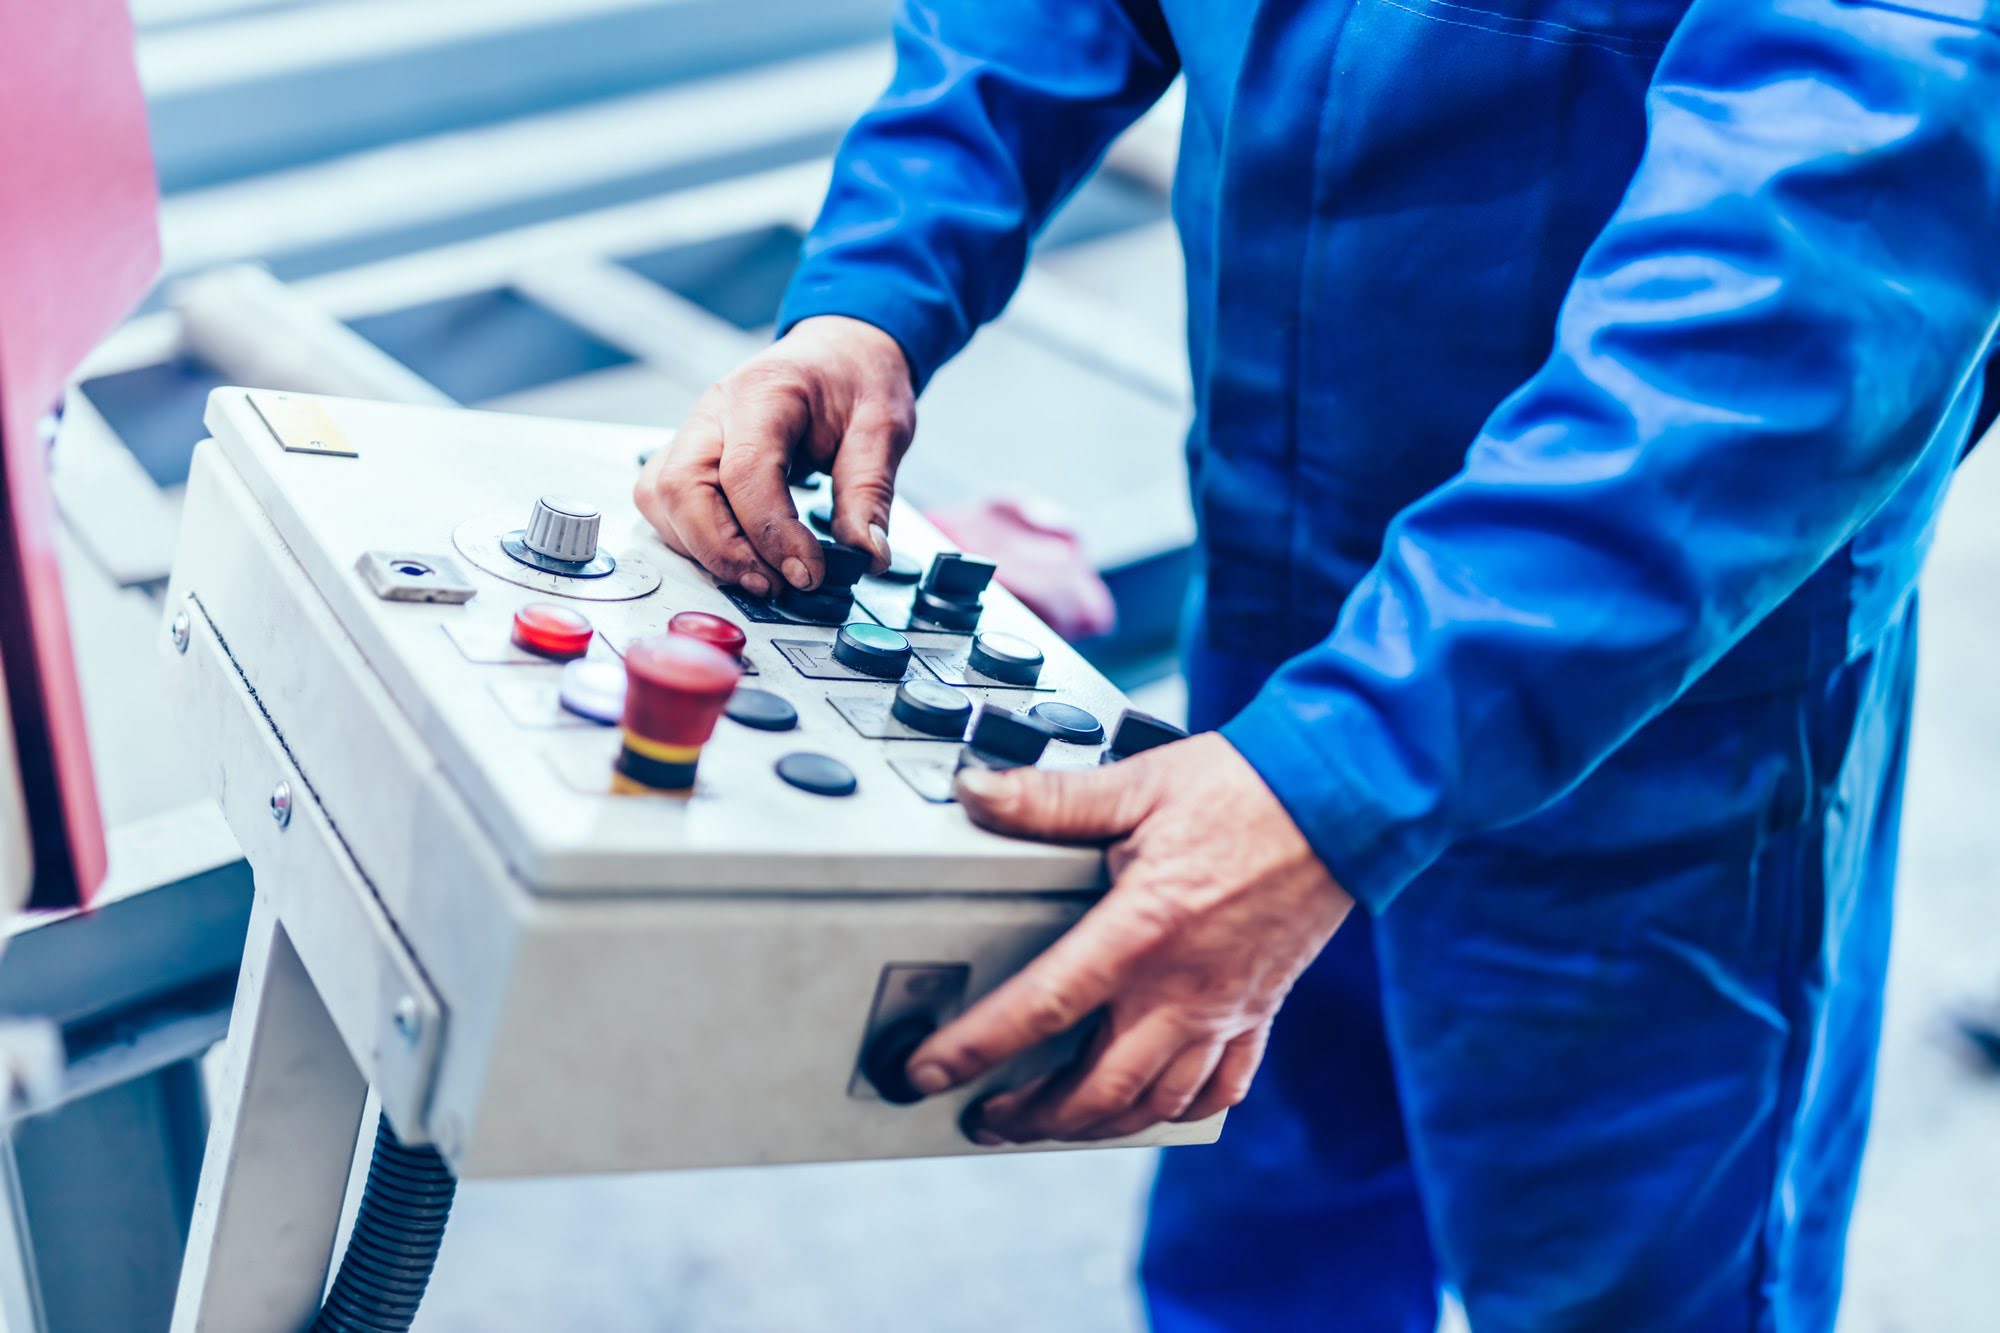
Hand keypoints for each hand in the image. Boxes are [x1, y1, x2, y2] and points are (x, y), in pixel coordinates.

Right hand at [635, 315, 914, 594]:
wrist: (838, 353)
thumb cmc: (854, 379)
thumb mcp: (883, 427)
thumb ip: (870, 492)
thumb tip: (866, 555)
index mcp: (763, 391)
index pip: (745, 471)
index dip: (771, 533)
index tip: (808, 573)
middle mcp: (713, 410)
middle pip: (680, 488)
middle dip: (723, 551)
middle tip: (776, 585)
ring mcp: (693, 432)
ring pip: (661, 500)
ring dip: (703, 549)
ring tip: (762, 576)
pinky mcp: (687, 456)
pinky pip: (664, 504)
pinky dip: (693, 539)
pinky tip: (738, 555)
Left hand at [906, 734, 1354, 1142]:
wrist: (1341, 802)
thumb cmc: (1244, 791)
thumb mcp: (1138, 784)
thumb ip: (1052, 799)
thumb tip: (975, 793)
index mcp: (1142, 931)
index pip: (1041, 1007)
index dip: (974, 1048)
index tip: (928, 1072)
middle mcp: (1184, 988)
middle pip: (1097, 1089)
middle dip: (1031, 1115)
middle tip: (984, 1115)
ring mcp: (1225, 1010)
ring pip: (1153, 1105)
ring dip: (1093, 1127)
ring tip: (1049, 1125)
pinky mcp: (1259, 1012)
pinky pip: (1220, 1089)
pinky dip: (1177, 1112)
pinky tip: (1150, 1111)